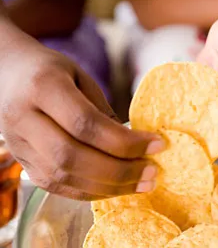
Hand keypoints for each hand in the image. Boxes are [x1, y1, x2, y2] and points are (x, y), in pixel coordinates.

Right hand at [0, 41, 164, 199]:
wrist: (5, 74)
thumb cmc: (50, 70)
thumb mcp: (79, 76)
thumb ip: (102, 110)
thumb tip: (135, 144)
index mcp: (43, 87)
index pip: (86, 124)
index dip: (125, 141)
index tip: (158, 144)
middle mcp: (24, 118)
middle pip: (73, 157)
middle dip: (120, 170)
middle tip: (153, 173)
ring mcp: (18, 144)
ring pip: (63, 177)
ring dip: (109, 187)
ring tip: (142, 184)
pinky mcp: (22, 162)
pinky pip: (57, 186)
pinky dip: (90, 191)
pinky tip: (117, 188)